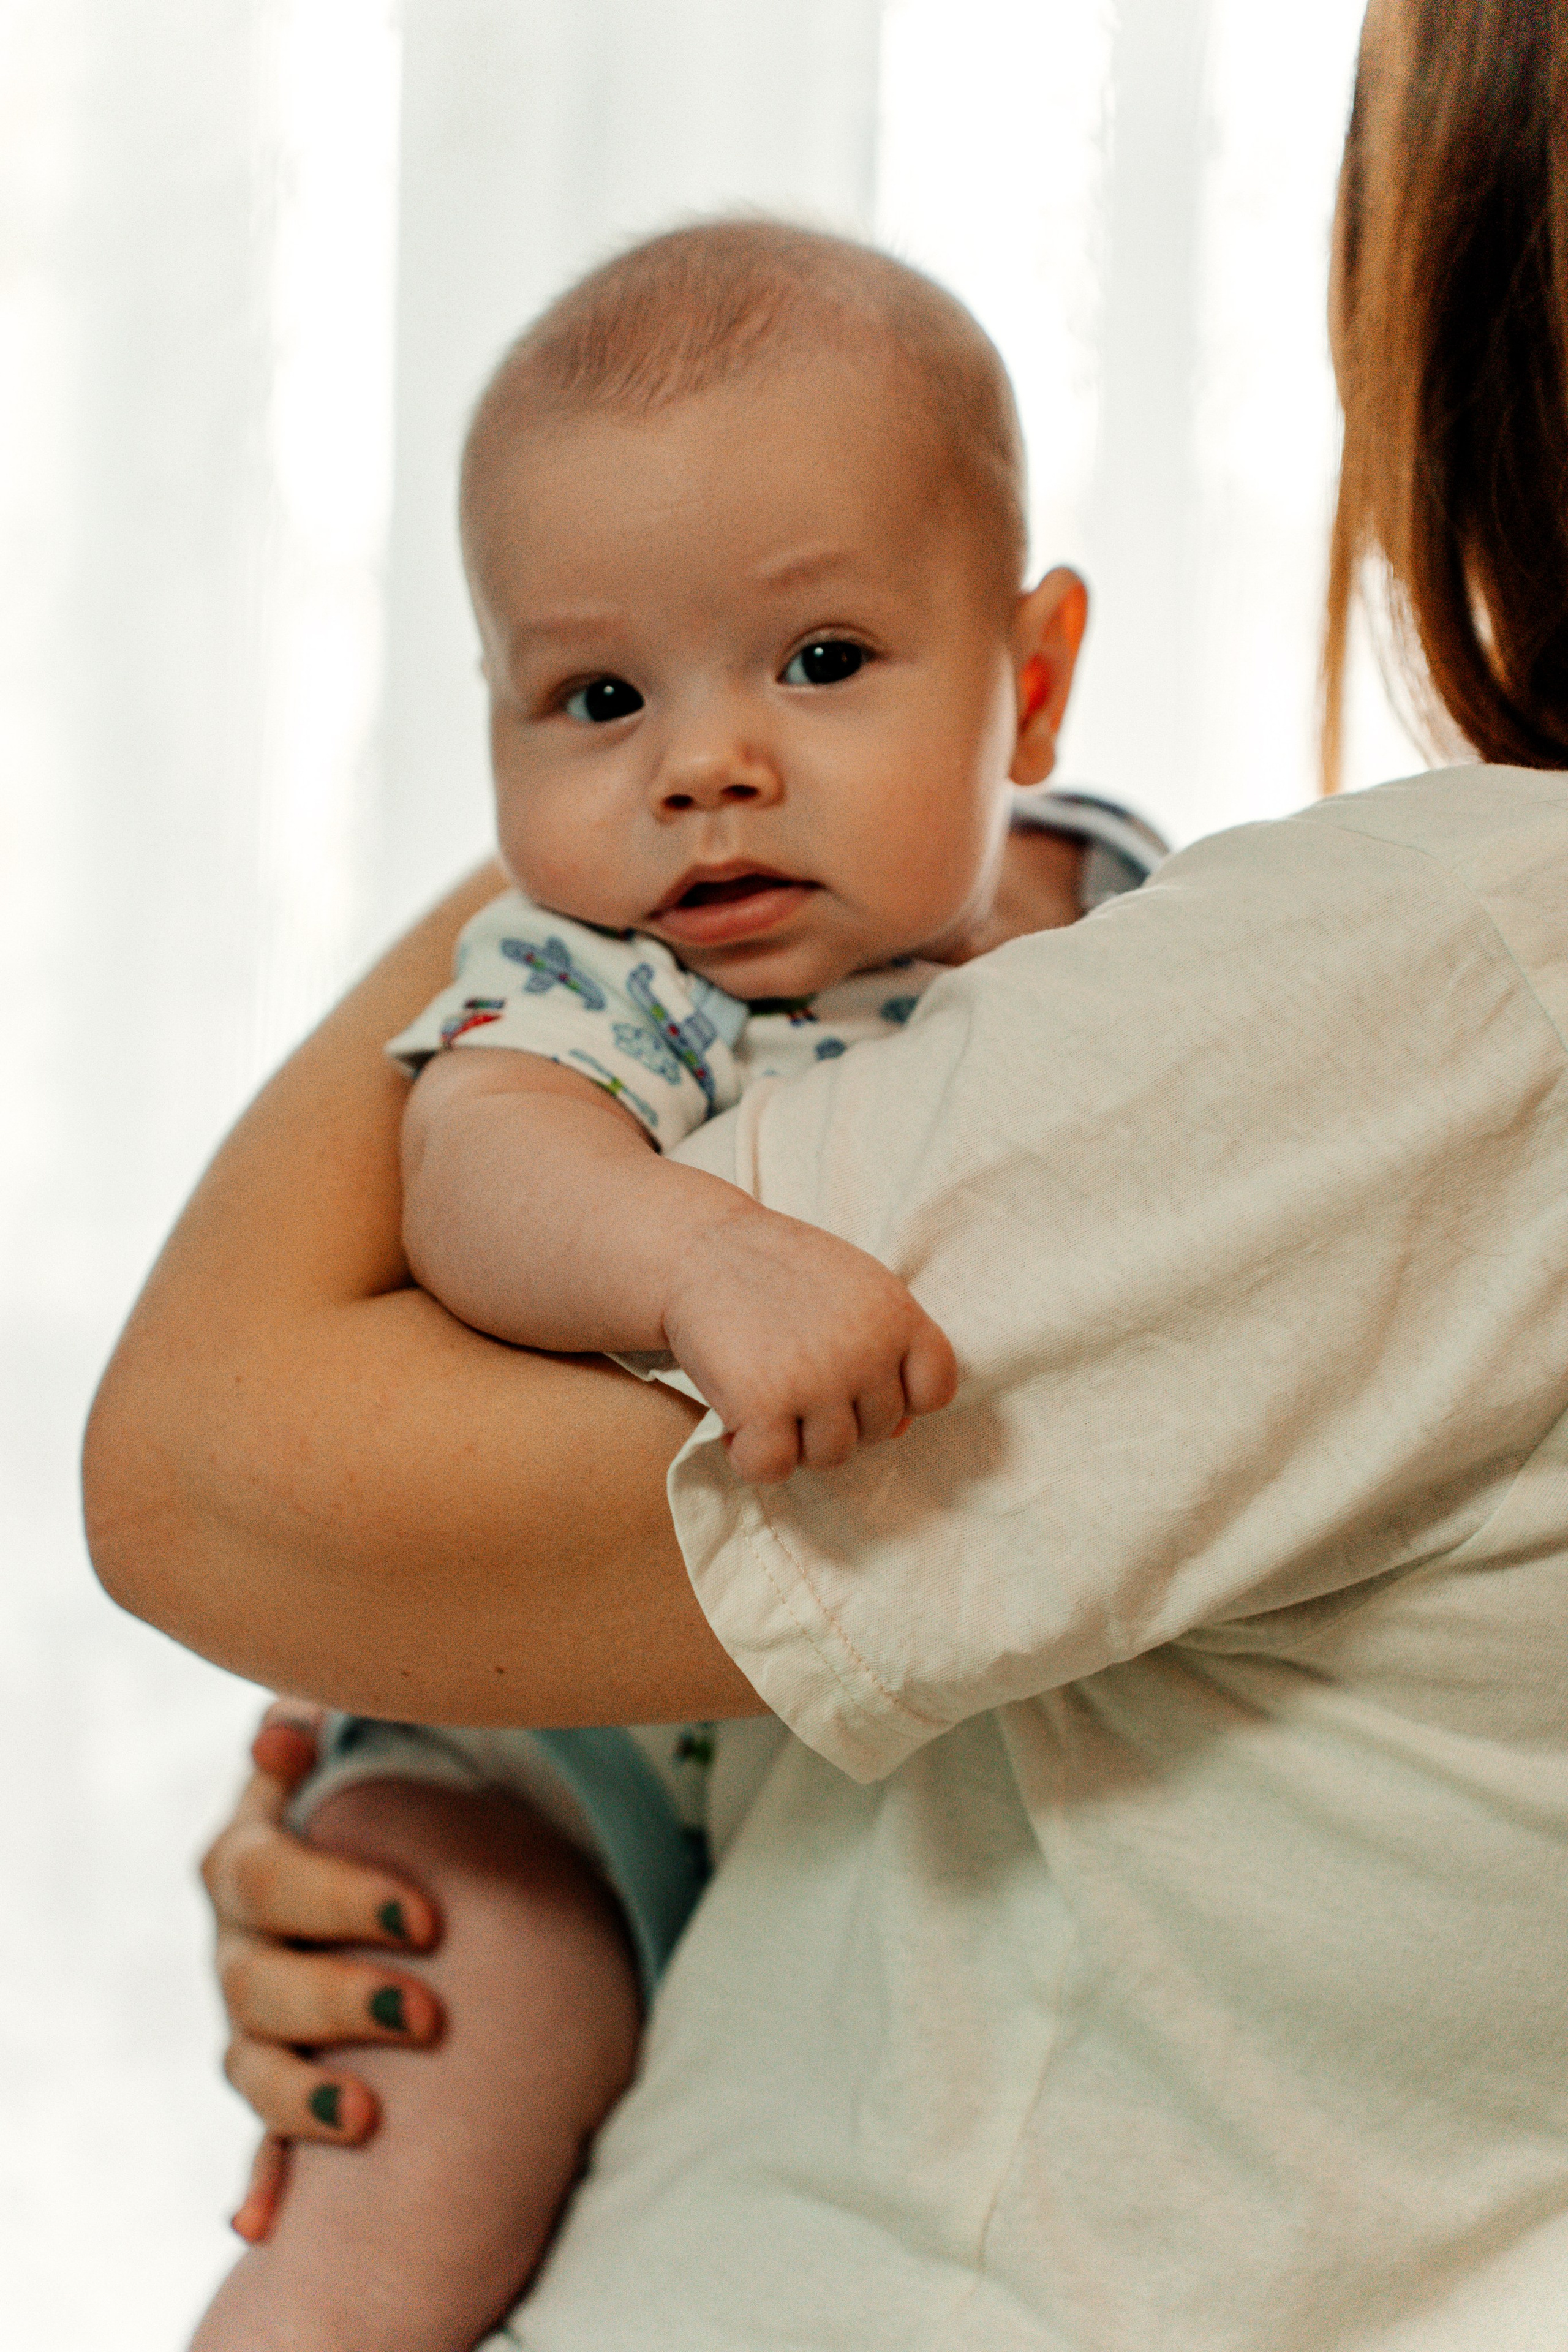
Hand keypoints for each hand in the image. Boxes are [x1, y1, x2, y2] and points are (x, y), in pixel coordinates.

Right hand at [201, 1701, 442, 2241]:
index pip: (269, 1877)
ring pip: (253, 2066)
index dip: (338, 1897)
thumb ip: (324, 1716)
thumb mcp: (354, 1742)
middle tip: (425, 2014)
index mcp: (247, 1861)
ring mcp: (252, 2021)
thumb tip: (291, 1722)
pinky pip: (260, 2142)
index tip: (427, 1917)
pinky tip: (264, 2225)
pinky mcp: (279, 2082)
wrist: (383, 1867)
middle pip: (261, 1983)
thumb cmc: (374, 1794)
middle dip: (341, 2000)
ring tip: (367, 2116)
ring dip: (302, 2098)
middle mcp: (239, 1946)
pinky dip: (263, 2183)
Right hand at [662, 1206, 957, 1483]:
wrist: (698, 1247)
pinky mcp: (764, 1406)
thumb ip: (886, 1352)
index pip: (935, 1390)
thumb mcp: (853, 1291)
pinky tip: (734, 1423)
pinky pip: (772, 1468)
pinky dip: (749, 1456)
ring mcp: (818, 1381)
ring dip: (795, 1439)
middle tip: (793, 1374)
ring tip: (765, 1393)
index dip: (900, 1395)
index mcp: (898, 1315)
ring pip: (831, 1456)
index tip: (859, 1378)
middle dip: (838, 1416)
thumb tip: (901, 1431)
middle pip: (879, 1430)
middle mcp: (868, 1350)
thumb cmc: (779, 1273)